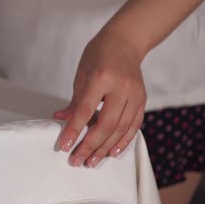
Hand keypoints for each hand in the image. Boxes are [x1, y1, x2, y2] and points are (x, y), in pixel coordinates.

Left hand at [53, 30, 146, 167]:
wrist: (124, 42)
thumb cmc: (98, 56)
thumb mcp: (81, 74)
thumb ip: (75, 101)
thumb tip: (61, 120)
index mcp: (100, 78)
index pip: (85, 110)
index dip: (74, 130)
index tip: (64, 146)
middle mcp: (121, 87)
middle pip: (106, 124)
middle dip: (90, 145)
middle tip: (77, 160)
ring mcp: (135, 94)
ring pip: (121, 128)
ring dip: (105, 148)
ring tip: (91, 161)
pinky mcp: (143, 100)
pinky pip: (134, 125)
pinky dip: (123, 141)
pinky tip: (112, 152)